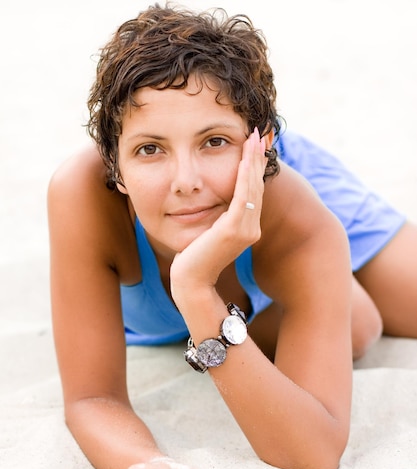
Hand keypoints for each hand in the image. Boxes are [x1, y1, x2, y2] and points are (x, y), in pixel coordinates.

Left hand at [170, 128, 266, 299]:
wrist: (190, 282)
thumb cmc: (193, 259)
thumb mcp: (208, 234)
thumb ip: (216, 219)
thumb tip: (212, 204)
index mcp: (246, 228)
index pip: (253, 192)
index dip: (254, 167)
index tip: (254, 145)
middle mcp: (251, 228)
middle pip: (256, 186)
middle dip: (258, 158)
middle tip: (261, 133)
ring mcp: (245, 229)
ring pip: (252, 187)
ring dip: (253, 160)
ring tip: (255, 137)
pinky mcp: (234, 229)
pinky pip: (242, 196)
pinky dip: (244, 175)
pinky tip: (244, 157)